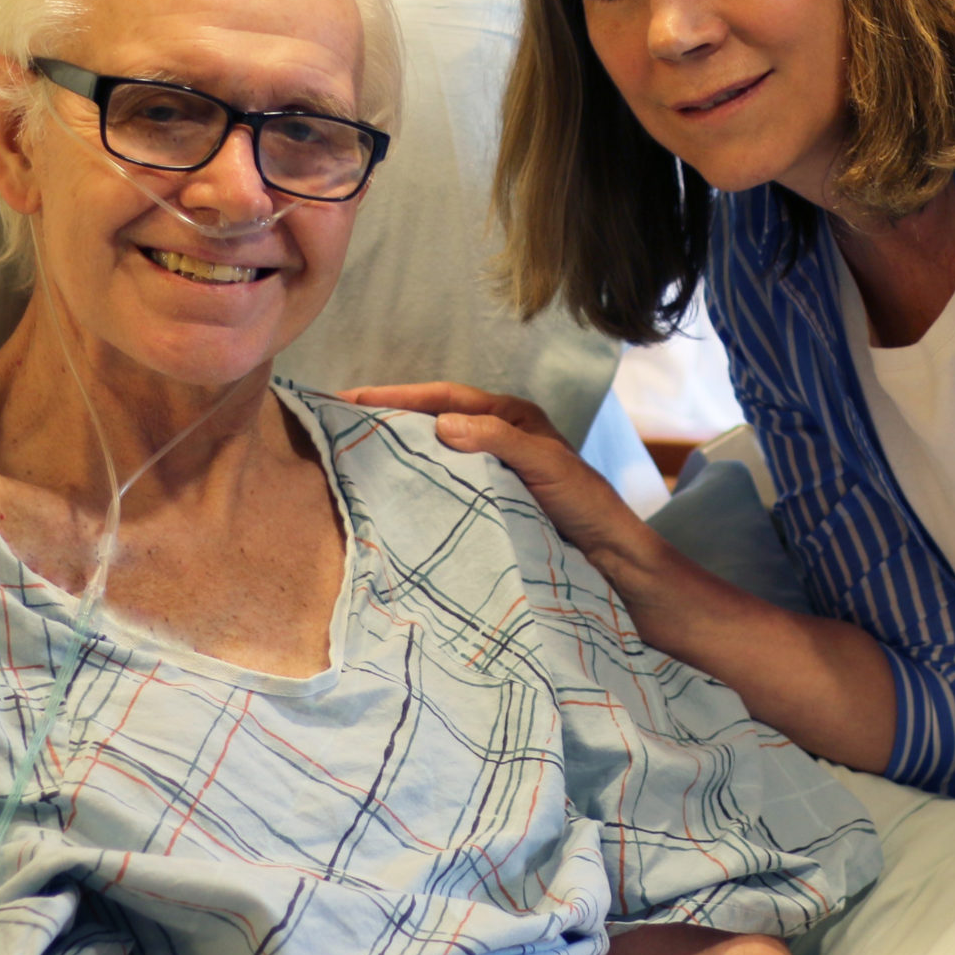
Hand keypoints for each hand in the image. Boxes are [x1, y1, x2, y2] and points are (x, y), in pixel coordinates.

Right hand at [341, 382, 650, 576]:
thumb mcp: (546, 465)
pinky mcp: (493, 501)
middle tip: (341, 420)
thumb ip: (499, 440)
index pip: (446, 396)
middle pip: (435, 418)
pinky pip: (447, 482)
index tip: (353, 396)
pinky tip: (394, 493)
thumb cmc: (587, 506)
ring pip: (438, 451)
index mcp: (513, 417)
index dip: (399, 394)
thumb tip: (442, 424)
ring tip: (355, 453)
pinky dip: (419, 481)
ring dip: (401, 449)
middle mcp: (501, 437)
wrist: (614, 560)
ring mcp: (495, 470)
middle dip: (391, 416)